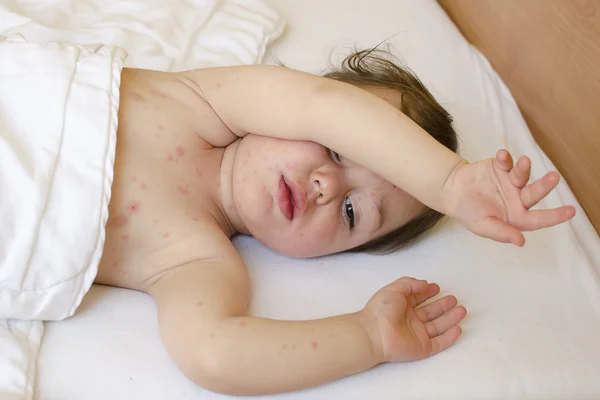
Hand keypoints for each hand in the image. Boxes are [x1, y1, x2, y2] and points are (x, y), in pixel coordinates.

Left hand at [360, 278, 465, 362]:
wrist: (375, 333)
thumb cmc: (382, 309)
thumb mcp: (394, 289)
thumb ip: (410, 284)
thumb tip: (425, 283)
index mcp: (402, 306)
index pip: (417, 298)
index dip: (427, 292)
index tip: (436, 287)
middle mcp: (410, 320)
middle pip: (430, 312)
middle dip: (442, 305)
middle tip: (454, 299)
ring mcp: (417, 334)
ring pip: (438, 326)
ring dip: (450, 318)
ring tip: (461, 310)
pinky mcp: (422, 348)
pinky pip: (439, 343)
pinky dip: (449, 337)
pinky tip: (458, 329)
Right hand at [443, 149, 575, 245]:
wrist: (451, 192)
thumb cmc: (468, 213)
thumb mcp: (483, 227)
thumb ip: (501, 233)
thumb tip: (521, 242)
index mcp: (516, 217)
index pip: (538, 219)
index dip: (555, 216)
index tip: (571, 212)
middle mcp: (517, 199)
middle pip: (534, 193)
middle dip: (544, 186)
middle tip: (553, 178)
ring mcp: (510, 182)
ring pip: (523, 174)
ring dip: (524, 168)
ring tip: (523, 162)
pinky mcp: (500, 167)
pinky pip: (506, 161)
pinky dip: (505, 158)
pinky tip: (501, 155)